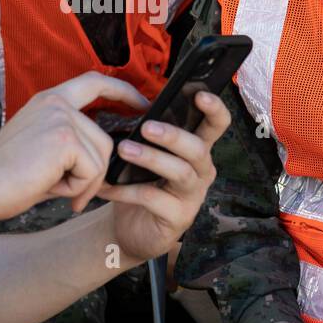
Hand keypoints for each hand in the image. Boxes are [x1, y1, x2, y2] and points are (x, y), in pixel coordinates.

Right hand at [0, 72, 147, 221]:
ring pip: (101, 156)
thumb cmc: (3, 177)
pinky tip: (50, 189)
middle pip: (104, 138)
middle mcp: (56, 102)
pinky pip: (93, 170)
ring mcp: (61, 117)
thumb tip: (107, 157)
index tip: (141, 102)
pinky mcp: (65, 138)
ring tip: (54, 190)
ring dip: (83, 183)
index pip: (95, 82)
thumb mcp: (42, 151)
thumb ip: (71, 144)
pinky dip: (77, 189)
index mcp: (48, 100)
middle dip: (96, 173)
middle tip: (75, 195)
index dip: (122, 90)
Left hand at [99, 89, 229, 263]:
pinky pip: (154, 199)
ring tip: (124, 150)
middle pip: (198, 149)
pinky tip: (106, 186)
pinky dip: (127, 191)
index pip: (217, 125)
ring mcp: (193, 196)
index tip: (200, 94)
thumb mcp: (149, 155)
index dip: (214, 109)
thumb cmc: (142, 183)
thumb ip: (149, 133)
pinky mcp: (179, 218)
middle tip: (146, 127)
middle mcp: (202, 171)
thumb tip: (132, 103)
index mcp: (197, 149)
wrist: (132, 228)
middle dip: (173, 136)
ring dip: (151, 159)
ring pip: (180, 173)